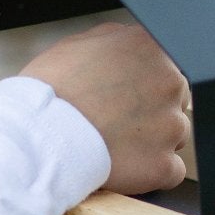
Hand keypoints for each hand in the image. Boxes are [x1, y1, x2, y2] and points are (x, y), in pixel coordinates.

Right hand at [21, 21, 190, 194]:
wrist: (38, 138)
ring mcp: (170, 125)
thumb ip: (114, 41)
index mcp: (150, 48)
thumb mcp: (77, 45)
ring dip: (153, 143)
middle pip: (176, 101)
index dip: (144, 86)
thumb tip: (127, 45)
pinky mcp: (163, 164)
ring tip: (117, 148)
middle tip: (118, 126)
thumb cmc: (48, 94)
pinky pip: (172, 171)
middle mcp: (170, 82)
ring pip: (176, 136)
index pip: (165, 67)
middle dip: (153, 114)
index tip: (126, 100)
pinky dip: (152, 173)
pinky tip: (126, 169)